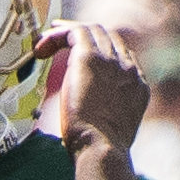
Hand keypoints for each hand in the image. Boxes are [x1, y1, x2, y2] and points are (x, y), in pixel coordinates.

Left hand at [47, 16, 144, 151]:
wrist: (101, 148)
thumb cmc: (100, 148)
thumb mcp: (111, 126)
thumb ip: (107, 110)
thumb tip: (90, 110)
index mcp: (137, 84)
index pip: (121, 54)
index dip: (99, 50)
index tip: (79, 55)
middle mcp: (128, 68)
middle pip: (107, 36)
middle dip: (83, 34)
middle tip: (58, 39)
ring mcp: (111, 61)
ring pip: (91, 30)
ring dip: (66, 33)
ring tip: (44, 43)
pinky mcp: (90, 58)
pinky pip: (74, 32)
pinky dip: (56, 35)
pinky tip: (41, 49)